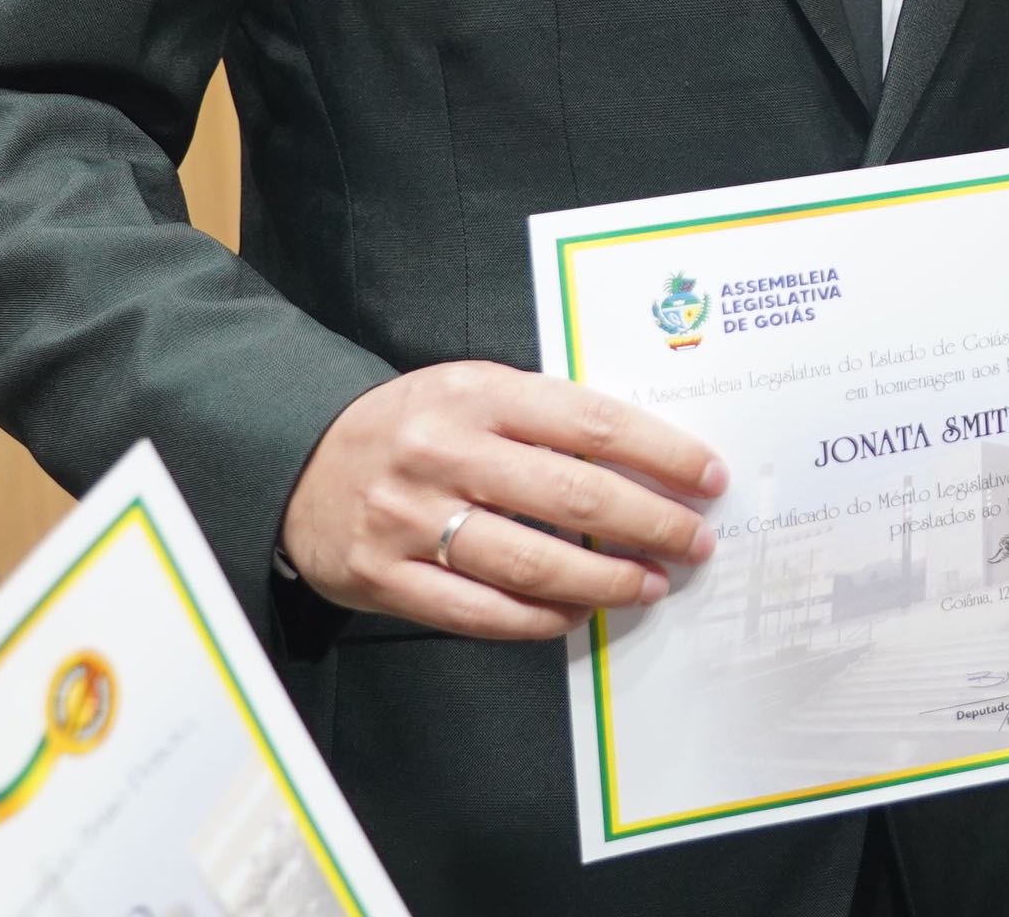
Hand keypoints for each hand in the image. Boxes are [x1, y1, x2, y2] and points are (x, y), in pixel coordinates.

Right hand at [278, 360, 722, 638]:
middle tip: (695, 540)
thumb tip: (646, 459)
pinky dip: (540, 618)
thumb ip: (545, 416)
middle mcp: (445, 453)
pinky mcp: (386, 577)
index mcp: (477, 394)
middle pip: (573, 494)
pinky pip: (481, 610)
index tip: (707, 477)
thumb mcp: (472, 390)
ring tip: (651, 583)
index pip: (592, 424)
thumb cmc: (412, 425)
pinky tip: (577, 612)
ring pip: (532, 561)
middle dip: (650, 522)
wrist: (300, 460)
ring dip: (606, 579)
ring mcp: (412, 520)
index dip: (661, 454)